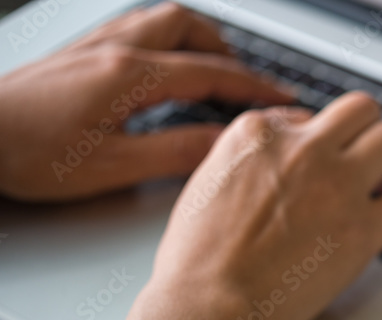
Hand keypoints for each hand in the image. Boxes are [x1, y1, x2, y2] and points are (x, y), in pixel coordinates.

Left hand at [0, 2, 293, 200]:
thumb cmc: (27, 153)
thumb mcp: (113, 165)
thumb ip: (176, 151)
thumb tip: (226, 144)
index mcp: (129, 75)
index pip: (210, 73)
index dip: (253, 87)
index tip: (284, 99)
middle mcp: (113, 49)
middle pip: (186, 27)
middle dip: (226, 51)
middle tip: (247, 81)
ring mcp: (93, 46)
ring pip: (159, 21)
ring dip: (195, 40)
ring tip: (213, 69)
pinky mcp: (77, 55)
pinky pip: (134, 29)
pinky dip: (164, 42)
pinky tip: (161, 66)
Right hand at [148, 92, 381, 319]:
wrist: (214, 302)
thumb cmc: (199, 259)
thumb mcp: (206, 184)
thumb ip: (242, 163)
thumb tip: (266, 162)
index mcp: (259, 135)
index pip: (305, 116)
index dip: (316, 140)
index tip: (321, 158)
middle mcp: (304, 150)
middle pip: (359, 111)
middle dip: (364, 131)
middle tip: (367, 154)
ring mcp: (338, 186)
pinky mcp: (364, 227)